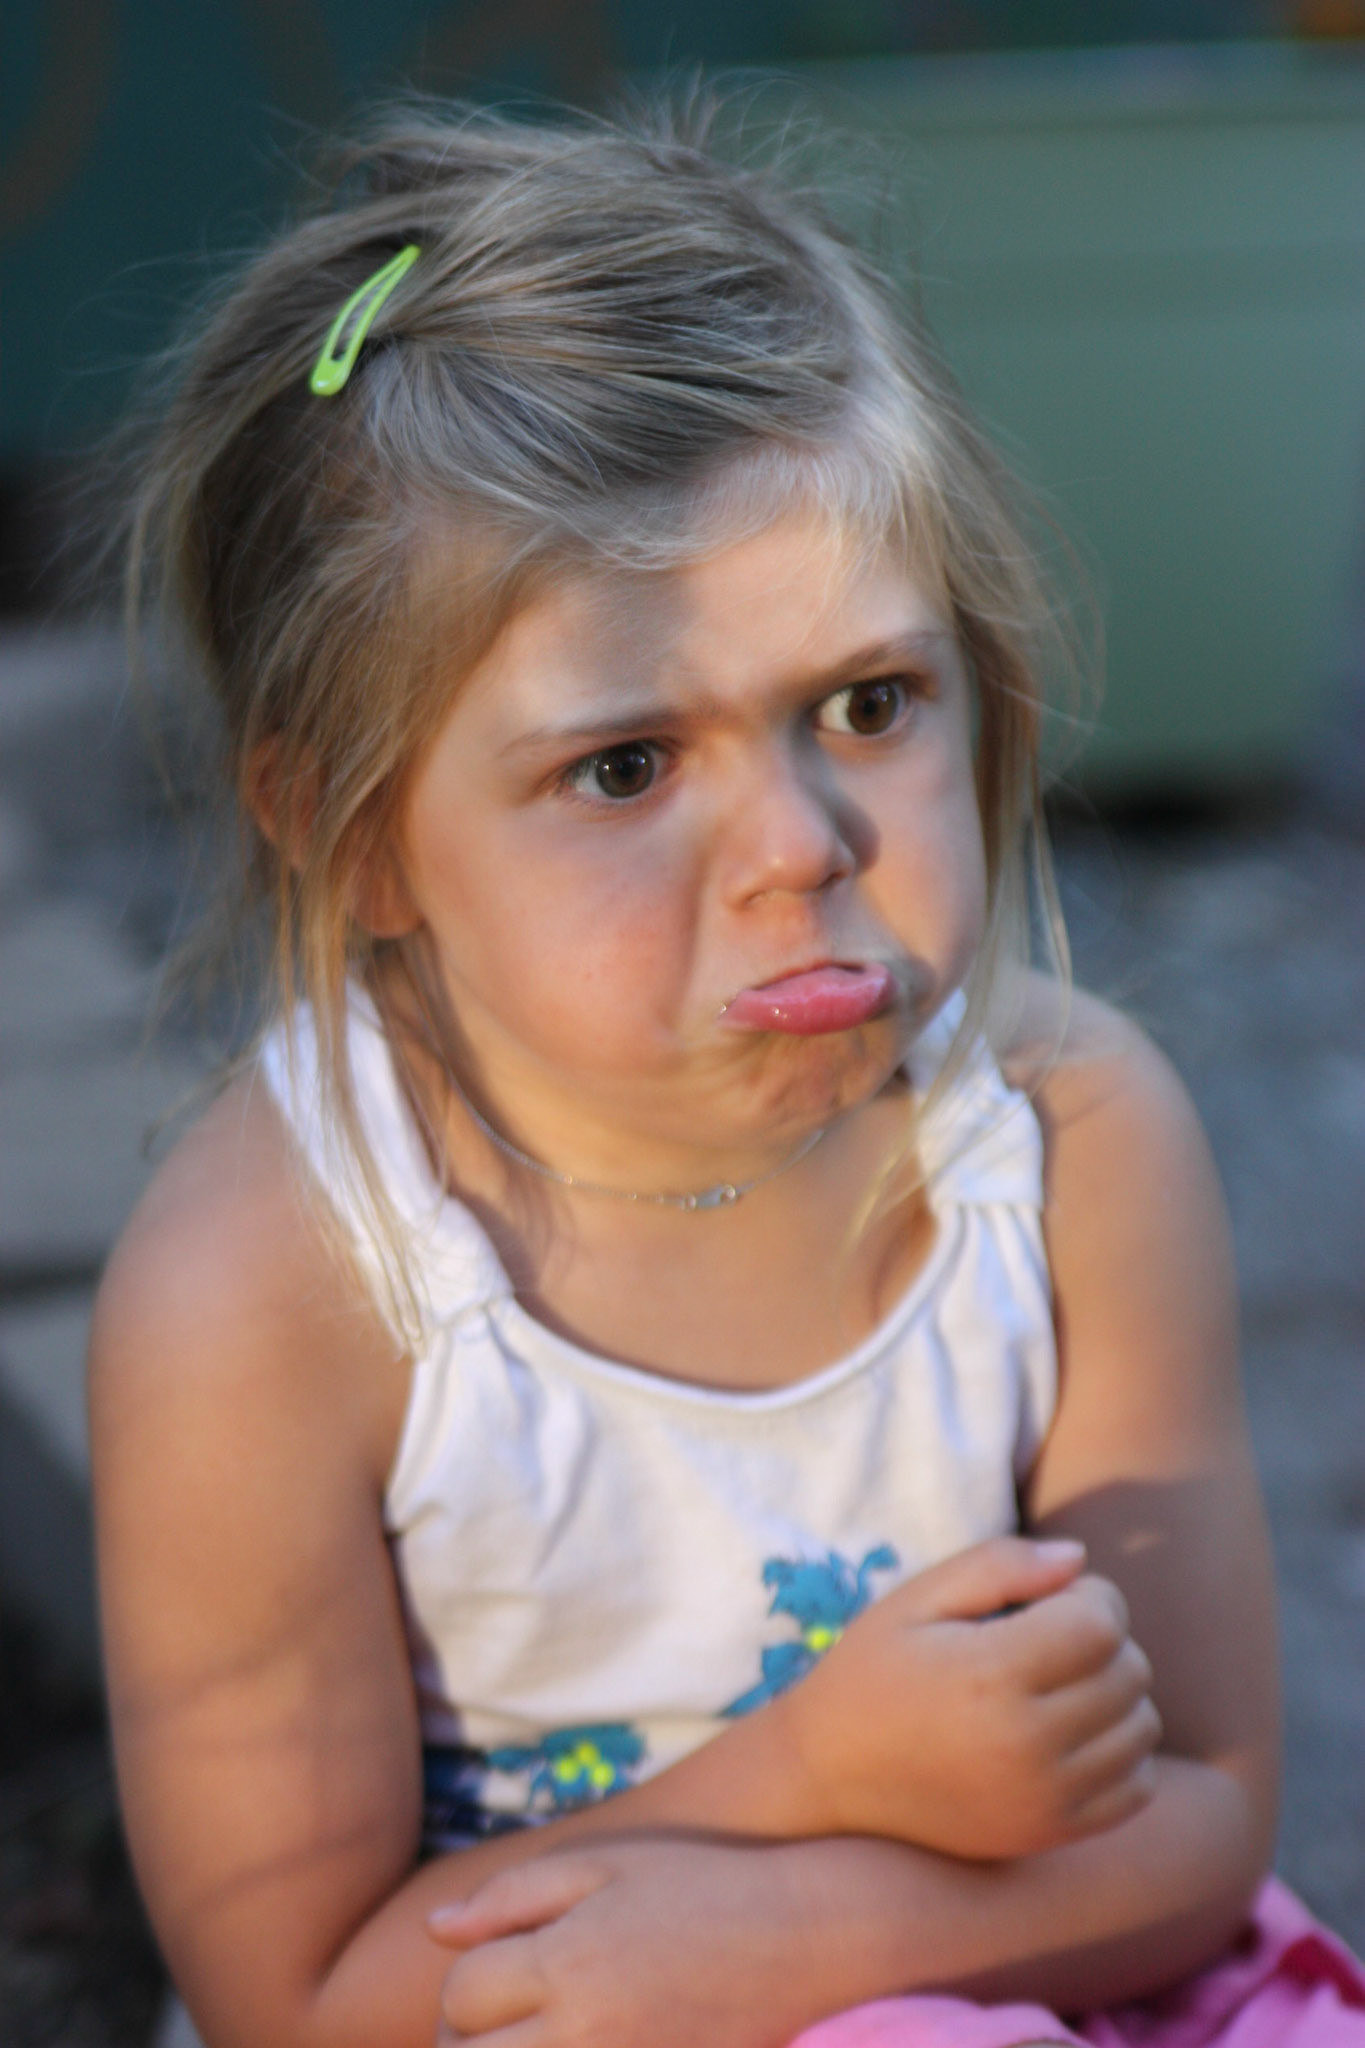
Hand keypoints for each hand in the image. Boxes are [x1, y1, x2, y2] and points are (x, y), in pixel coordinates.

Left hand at [428, 1839, 824, 2047]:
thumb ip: (514, 1897)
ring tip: (525, 2040)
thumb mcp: (609, 1864)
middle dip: (462, 2045)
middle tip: (493, 2024)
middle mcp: (586, 2032)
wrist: (812, 1939)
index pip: (460, 1996)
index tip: (492, 1973)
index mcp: (567, 1960)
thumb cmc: (705, 1886)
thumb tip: (436, 1931)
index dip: (463, 1984)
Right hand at [770, 1536, 1160, 1859]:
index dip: (1089, 1594)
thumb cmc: (871, 1673)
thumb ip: (998, 1565)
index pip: (1102, 1621)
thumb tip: (1080, 1558)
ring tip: (1058, 1685)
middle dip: (1102, 1639)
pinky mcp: (1049, 1834)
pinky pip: (1135, 1788)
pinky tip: (1072, 1734)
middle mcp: (1026, 1744)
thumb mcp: (916, 1599)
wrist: (828, 1779)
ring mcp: (1043, 1799)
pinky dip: (1121, 1753)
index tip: (1049, 1598)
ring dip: (1116, 1695)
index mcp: (991, 1675)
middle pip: (1129, 1671)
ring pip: (1141, 1727)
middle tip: (1048, 1637)